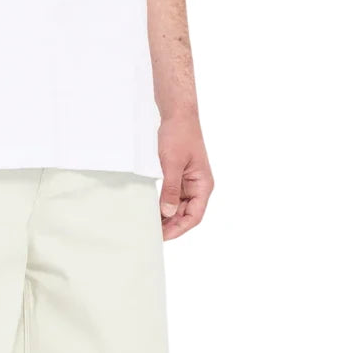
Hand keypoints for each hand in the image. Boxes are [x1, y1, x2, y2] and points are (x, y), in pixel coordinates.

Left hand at [158, 116, 213, 240]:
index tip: (162, 236)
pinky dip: (162, 207)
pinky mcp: (178, 180)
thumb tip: (168, 212)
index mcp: (203, 185)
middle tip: (151, 234)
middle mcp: (198, 187)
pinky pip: (172, 199)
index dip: (179, 229)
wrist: (177, 115)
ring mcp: (188, 184)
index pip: (194, 216)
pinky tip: (151, 212)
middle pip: (186, 216)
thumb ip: (171, 189)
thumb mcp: (172, 163)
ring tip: (149, 226)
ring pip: (178, 210)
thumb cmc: (179, 134)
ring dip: (166, 218)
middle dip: (170, 226)